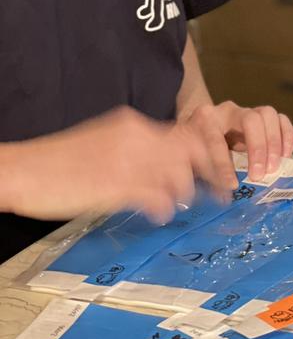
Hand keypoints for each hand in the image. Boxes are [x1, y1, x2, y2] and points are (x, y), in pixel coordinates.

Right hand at [3, 107, 237, 224]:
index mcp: (133, 124)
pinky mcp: (115, 185)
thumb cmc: (61, 163)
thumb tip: (165, 170)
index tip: (221, 170)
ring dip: (186, 193)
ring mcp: (127, 160)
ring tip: (181, 204)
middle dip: (213, 172)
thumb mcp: (105, 144)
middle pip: (193, 150)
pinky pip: (155, 196)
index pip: (187, 132)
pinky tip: (160, 214)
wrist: (24, 170)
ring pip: (179, 174)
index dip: (210, 152)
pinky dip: (164, 207)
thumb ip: (136, 152)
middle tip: (222, 193)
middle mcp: (135, 136)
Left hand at [182, 100, 292, 184]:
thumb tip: (222, 196)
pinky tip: (285, 156)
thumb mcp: (194, 160)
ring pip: (267, 115)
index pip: (216, 139)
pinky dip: (286, 136)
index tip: (232, 185)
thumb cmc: (196, 149)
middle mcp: (228, 110)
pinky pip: (281, 119)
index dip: (224, 164)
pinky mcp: (263, 116)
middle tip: (259, 175)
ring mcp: (247, 110)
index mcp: (206, 120)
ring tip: (273, 167)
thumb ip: (206, 173)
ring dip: (273, 143)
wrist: (199, 130)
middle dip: (257, 148)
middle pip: (250, 120)